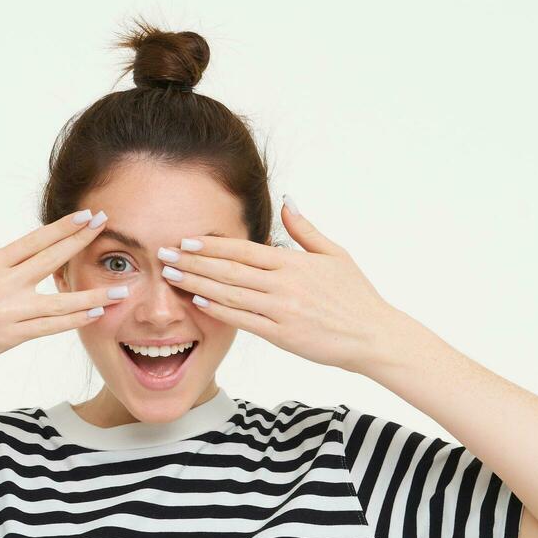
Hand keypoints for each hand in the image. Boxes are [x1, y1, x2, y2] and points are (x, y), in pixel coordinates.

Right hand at [0, 200, 125, 380]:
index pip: (33, 241)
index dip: (62, 227)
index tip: (86, 215)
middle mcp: (3, 286)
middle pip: (51, 261)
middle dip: (81, 242)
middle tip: (107, 226)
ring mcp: (9, 313)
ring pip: (59, 302)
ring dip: (92, 294)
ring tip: (121, 288)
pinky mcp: (11, 337)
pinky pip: (49, 328)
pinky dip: (74, 320)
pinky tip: (95, 314)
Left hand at [154, 198, 418, 373]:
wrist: (373, 336)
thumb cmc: (356, 296)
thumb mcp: (335, 254)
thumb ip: (305, 230)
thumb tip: (286, 201)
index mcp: (294, 262)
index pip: (244, 250)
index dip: (211, 244)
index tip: (186, 239)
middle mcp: (284, 284)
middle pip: (229, 270)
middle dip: (194, 261)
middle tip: (163, 254)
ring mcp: (282, 310)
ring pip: (230, 294)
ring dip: (197, 284)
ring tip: (171, 276)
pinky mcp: (282, 335)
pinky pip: (243, 320)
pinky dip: (219, 310)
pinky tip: (198, 301)